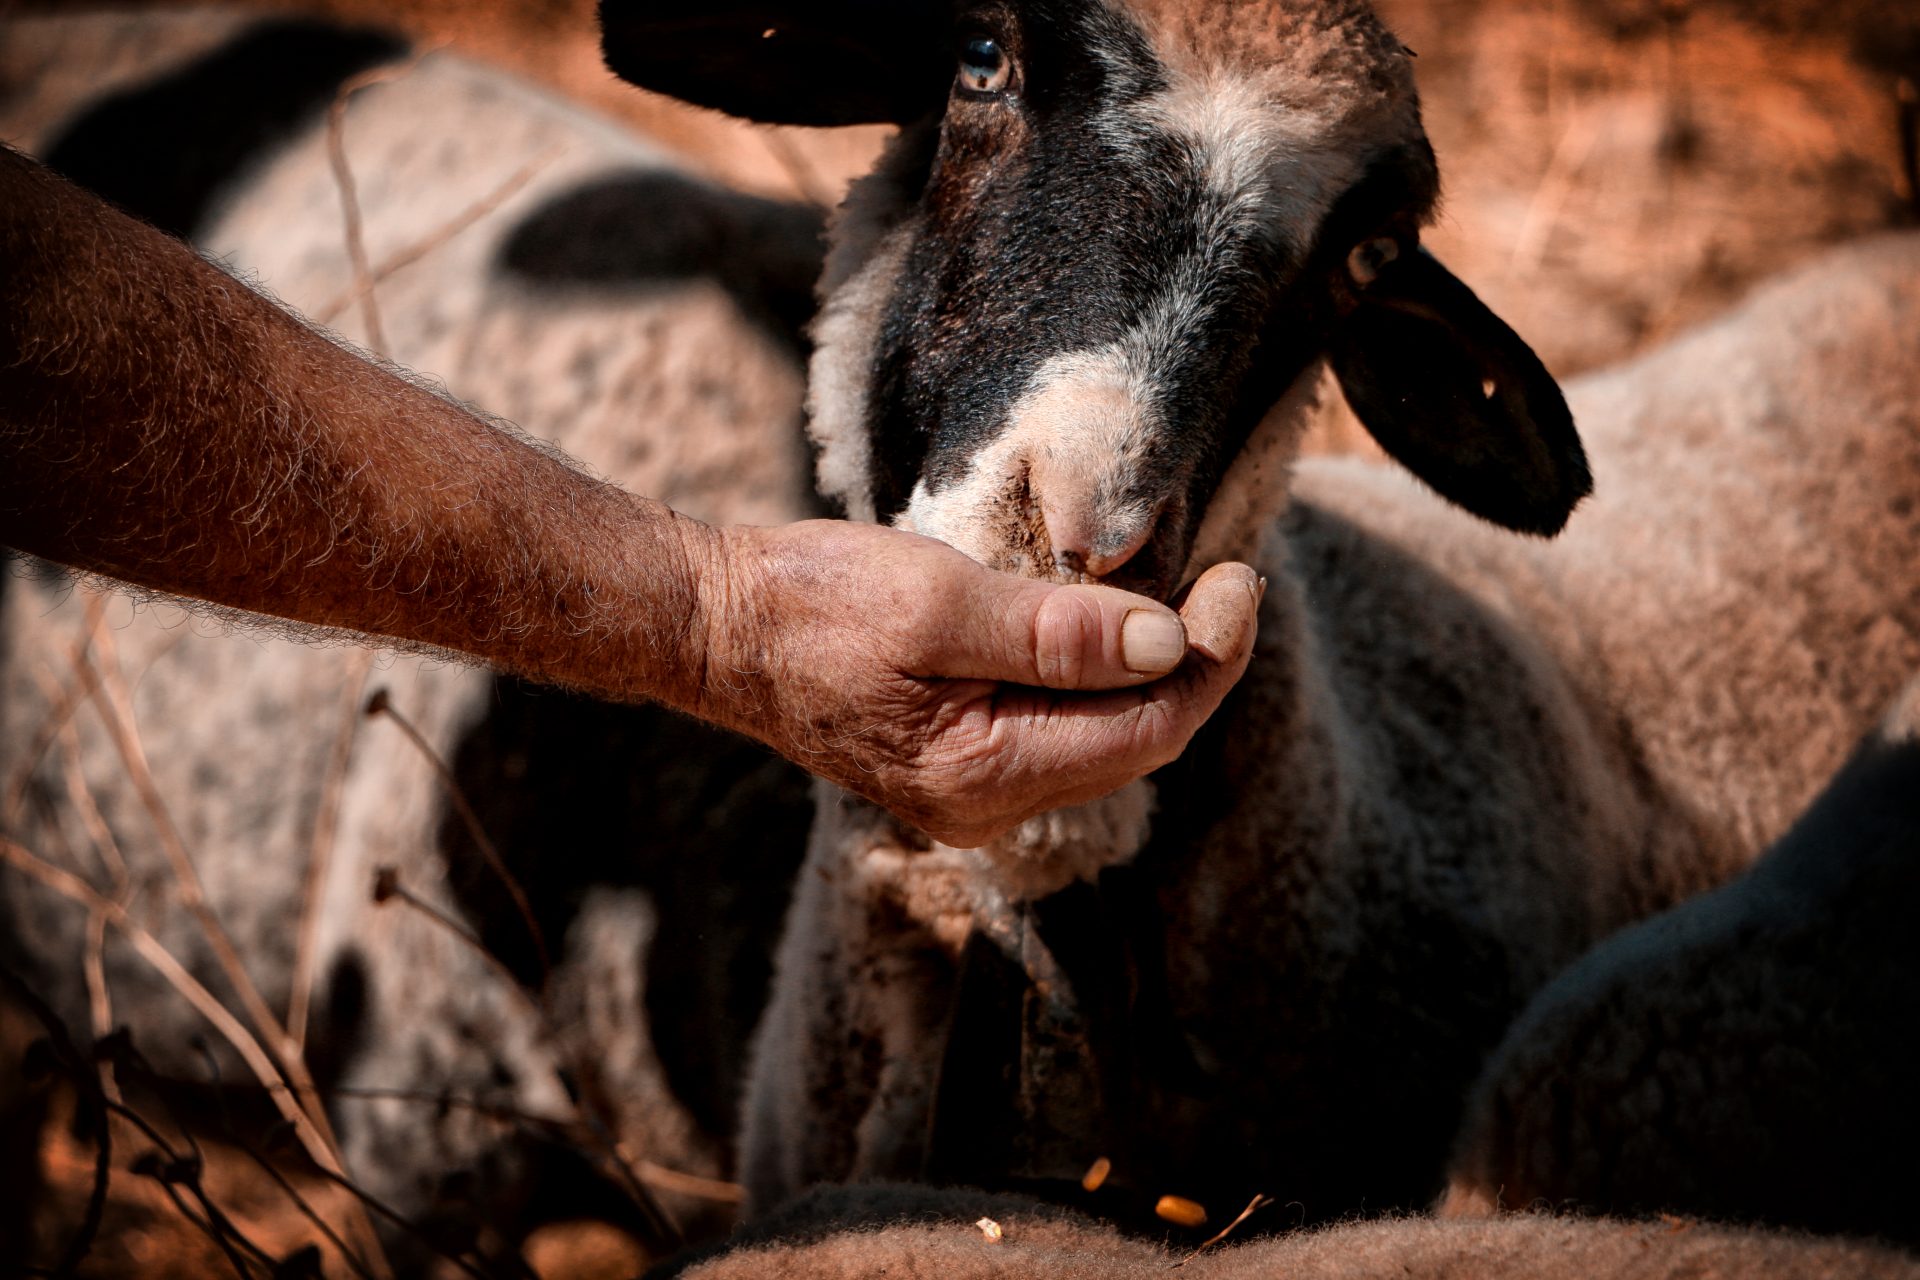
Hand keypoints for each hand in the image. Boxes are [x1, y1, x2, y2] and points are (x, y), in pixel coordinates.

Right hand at [690, 519, 1260, 846]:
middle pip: (1138, 742)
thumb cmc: (814, 603)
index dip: (1210, 658)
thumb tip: (1170, 645)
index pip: (1148, 731)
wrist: (719, 625)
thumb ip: (1057, 632)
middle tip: (1232, 580)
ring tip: (1191, 594)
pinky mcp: (963, 758)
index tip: (1241, 580)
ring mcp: (975, 788)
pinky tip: (1119, 624)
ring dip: (1155, 670)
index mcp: (985, 775)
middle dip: (1195, 664)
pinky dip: (1104, 675)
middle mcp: (989, 803)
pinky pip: (1064, 726)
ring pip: (1106, 736)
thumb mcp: (939, 604)